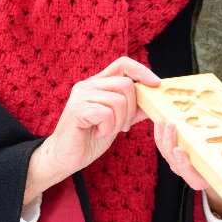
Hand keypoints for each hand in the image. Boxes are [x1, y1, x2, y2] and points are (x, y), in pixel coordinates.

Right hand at [24, 57, 159, 204]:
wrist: (64, 157)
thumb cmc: (89, 139)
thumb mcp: (117, 122)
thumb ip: (132, 110)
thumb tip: (154, 101)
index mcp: (97, 84)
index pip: (123, 64)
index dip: (142, 71)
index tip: (156, 85)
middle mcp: (87, 85)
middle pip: (126, 84)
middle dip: (132, 109)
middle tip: (124, 126)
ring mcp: (80, 96)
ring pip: (118, 100)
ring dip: (120, 121)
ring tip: (108, 131)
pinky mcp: (77, 109)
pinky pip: (106, 113)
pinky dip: (108, 127)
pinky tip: (99, 133)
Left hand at [153, 112, 221, 218]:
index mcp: (209, 176)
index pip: (194, 179)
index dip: (185, 168)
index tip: (182, 153)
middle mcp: (193, 172)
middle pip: (176, 165)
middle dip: (170, 146)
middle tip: (171, 127)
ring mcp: (182, 162)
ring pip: (167, 154)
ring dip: (164, 138)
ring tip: (165, 120)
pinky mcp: (174, 151)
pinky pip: (163, 145)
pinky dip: (160, 134)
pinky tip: (160, 119)